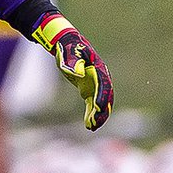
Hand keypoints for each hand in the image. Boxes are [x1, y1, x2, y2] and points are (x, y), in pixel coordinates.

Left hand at [32, 12, 113, 130]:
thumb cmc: (68, 49)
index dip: (101, 97)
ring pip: (100, 102)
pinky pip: (93, 104)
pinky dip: (92, 113)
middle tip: (96, 123)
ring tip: (92, 128)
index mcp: (97, 68)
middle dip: (102, 111)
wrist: (67, 45)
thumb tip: (78, 73)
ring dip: (98, 116)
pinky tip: (89, 125)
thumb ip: (73, 62)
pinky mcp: (88, 89)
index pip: (103, 85)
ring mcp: (95, 84)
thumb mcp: (68, 53)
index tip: (98, 108)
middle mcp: (100, 77)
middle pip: (105, 97)